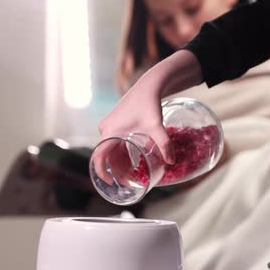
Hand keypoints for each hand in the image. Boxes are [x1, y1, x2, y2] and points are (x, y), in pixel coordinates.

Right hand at [94, 50, 202, 184]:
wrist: (149, 86)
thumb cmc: (149, 105)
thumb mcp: (156, 127)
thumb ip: (164, 145)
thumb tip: (171, 162)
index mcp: (110, 132)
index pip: (99, 157)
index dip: (101, 172)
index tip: (110, 182)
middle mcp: (106, 129)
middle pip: (107, 156)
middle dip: (117, 171)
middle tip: (129, 182)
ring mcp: (110, 125)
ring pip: (112, 150)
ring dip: (120, 163)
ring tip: (133, 174)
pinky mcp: (116, 123)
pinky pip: (115, 143)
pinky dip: (122, 153)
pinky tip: (132, 161)